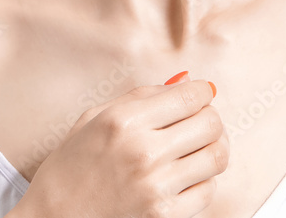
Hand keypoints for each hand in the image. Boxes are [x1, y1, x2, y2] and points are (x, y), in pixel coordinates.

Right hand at [19, 72, 226, 217]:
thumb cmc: (69, 169)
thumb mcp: (94, 119)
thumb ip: (142, 96)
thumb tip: (185, 81)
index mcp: (124, 121)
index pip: (191, 96)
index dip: (202, 92)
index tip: (198, 96)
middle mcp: (143, 151)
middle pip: (211, 124)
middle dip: (209, 118)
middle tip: (197, 122)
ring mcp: (156, 187)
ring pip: (216, 156)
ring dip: (211, 148)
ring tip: (194, 149)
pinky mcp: (164, 216)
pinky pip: (208, 190)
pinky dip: (202, 180)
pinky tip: (184, 177)